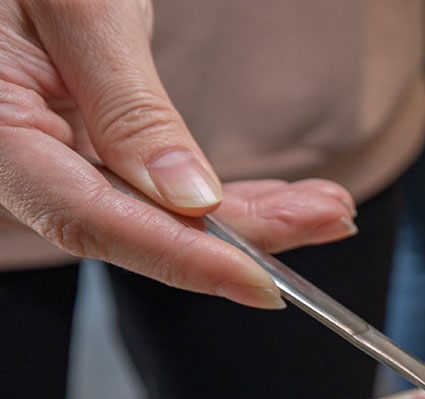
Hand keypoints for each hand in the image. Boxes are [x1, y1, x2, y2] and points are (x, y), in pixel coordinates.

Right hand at [0, 0, 357, 308]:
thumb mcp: (78, 8)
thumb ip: (127, 105)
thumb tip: (189, 198)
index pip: (90, 218)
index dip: (182, 258)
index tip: (258, 281)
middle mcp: (19, 159)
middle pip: (138, 227)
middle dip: (244, 236)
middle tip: (330, 219)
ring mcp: (53, 156)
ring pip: (160, 214)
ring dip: (251, 218)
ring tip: (330, 209)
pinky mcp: (86, 145)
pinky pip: (159, 187)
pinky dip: (226, 197)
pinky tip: (285, 200)